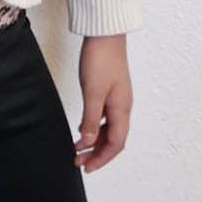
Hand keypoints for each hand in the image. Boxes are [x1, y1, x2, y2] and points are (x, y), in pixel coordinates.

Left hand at [73, 33, 131, 172]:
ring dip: (95, 141)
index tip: (86, 167)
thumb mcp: (92, 92)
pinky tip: (84, 129)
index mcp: (122, 109)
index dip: (102, 158)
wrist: (105, 34)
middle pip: (114, 139)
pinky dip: (95, 128)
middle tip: (78, 162)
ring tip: (78, 149)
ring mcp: (118, 99)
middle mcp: (123, 106)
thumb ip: (91, 119)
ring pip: (110, 129)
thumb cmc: (101, 60)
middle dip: (97, 153)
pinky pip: (106, 117)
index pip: (116, 143)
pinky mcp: (111, 91)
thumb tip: (88, 142)